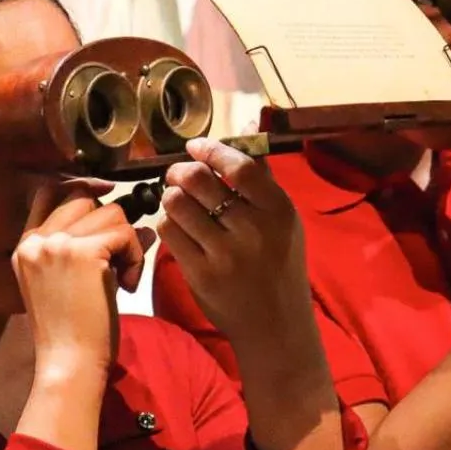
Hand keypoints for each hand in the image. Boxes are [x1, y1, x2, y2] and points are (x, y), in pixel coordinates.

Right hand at [12, 180, 154, 380]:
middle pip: (85, 199)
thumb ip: (90, 247)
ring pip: (112, 213)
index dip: (82, 189)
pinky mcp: (83, 253)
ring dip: (128, 243)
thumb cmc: (72, 332)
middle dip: (111, 224)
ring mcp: (56, 244)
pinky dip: (135, 257)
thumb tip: (143, 225)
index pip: (49, 192)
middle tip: (118, 262)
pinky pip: (126, 234)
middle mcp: (36, 240)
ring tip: (122, 278)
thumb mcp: (68, 282)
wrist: (68, 363)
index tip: (108, 199)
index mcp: (25, 246)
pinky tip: (126, 285)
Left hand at [155, 138, 307, 342]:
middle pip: (198, 180)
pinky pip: (169, 233)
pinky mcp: (201, 274)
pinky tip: (177, 228)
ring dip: (171, 197)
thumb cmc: (279, 266)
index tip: (196, 147)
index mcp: (279, 211)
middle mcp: (253, 230)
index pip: (239, 165)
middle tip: (177, 175)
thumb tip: (250, 124)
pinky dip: (167, 224)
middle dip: (180, 171)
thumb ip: (262, 176)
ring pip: (177, 204)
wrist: (275, 325)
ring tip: (177, 202)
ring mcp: (225, 254)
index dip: (211, 150)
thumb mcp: (283, 221)